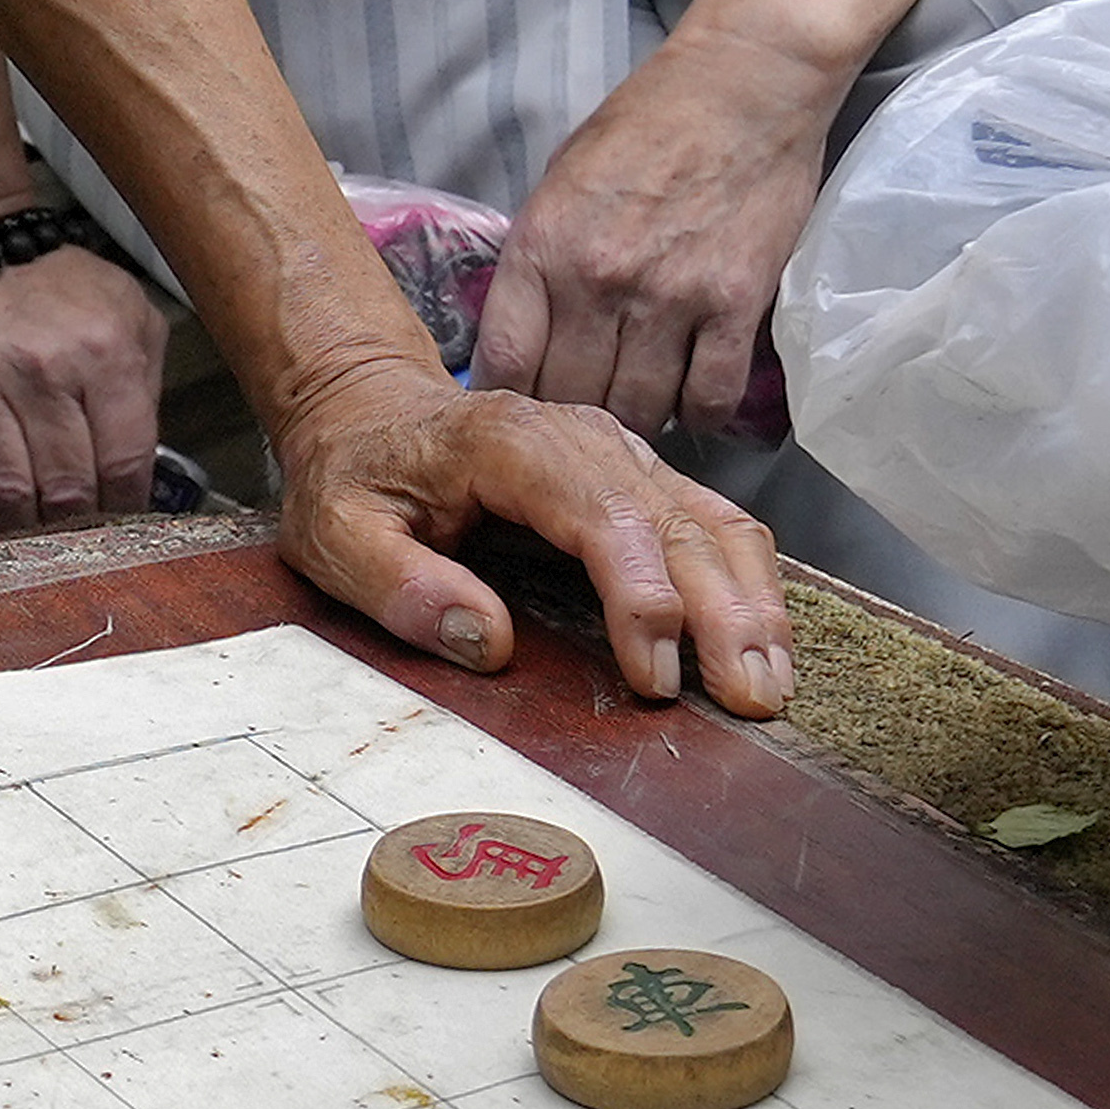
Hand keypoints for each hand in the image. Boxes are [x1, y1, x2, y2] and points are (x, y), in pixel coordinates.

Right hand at [0, 244, 171, 532]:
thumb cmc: (51, 284)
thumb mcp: (127, 310)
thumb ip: (146, 381)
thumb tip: (147, 462)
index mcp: (102, 348)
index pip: (123, 460)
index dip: (125, 504)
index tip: (121, 519)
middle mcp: (39, 364)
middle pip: (66, 487)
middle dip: (73, 522)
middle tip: (73, 532)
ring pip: (6, 488)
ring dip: (21, 522)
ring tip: (29, 527)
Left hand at [272, 360, 795, 714]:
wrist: (367, 411)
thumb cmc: (354, 477)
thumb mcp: (337, 536)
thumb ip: (401, 588)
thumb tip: (487, 643)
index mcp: (509, 446)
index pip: (601, 516)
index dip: (639, 597)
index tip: (654, 678)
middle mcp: (582, 440)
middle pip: (675, 521)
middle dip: (723, 613)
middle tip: (749, 697)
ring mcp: (619, 455)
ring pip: (710, 519)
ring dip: (751, 601)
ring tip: (772, 681)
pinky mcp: (637, 479)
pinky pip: (711, 522)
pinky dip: (746, 580)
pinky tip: (764, 639)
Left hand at [475, 44, 840, 439]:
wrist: (749, 82)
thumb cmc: (651, 122)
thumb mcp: (563, 178)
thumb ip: (539, 259)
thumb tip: (522, 339)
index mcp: (546, 242)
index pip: (505, 362)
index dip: (509, 399)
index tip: (521, 408)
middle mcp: (600, 277)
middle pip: (569, 398)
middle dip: (571, 415)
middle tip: (585, 411)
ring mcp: (670, 296)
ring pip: (636, 411)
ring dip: (635, 419)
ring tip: (638, 401)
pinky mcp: (735, 306)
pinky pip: (707, 400)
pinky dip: (697, 413)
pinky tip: (691, 394)